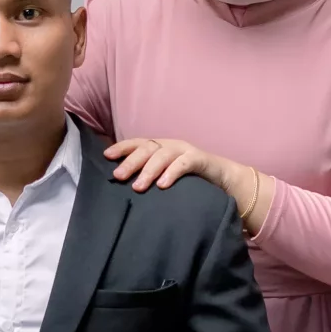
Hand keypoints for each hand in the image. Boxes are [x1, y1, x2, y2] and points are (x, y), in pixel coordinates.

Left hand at [103, 135, 271, 233]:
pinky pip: (184, 164)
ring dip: (149, 170)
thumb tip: (121, 185)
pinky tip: (163, 185)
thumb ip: (148, 177)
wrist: (224, 180)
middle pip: (147, 149)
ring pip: (163, 155)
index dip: (122, 148)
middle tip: (118, 177)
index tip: (106, 156)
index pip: (138, 143)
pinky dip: (172, 173)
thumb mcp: (165, 177)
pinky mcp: (200, 160)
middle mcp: (171, 145)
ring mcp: (186, 151)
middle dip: (131, 162)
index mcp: (160, 147)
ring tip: (138, 187)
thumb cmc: (189, 181)